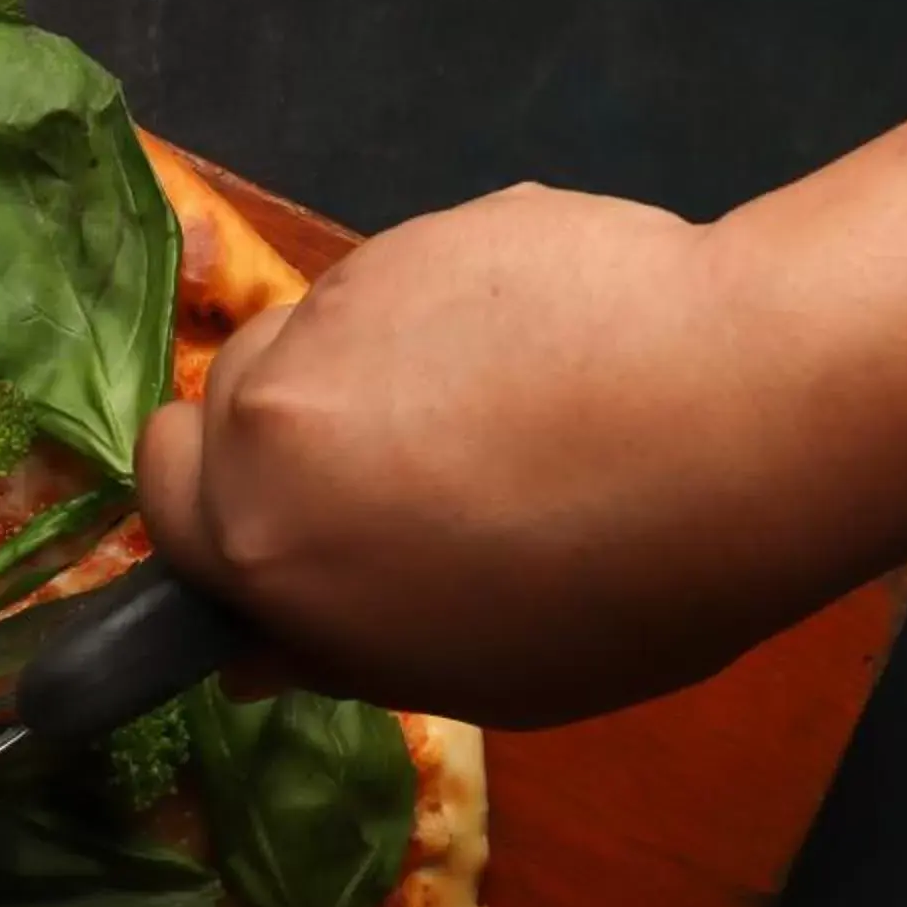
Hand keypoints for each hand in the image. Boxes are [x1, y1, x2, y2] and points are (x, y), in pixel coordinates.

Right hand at [138, 184, 803, 725]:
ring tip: (497, 407)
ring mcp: (342, 308)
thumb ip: (338, 650)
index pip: (160, 499)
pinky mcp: (420, 231)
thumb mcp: (470, 676)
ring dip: (364, 371)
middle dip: (277, 440)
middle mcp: (268, 412)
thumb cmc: (617, 589)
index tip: (296, 538)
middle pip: (219, 407)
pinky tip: (553, 348)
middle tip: (400, 478)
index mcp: (261, 535)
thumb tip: (253, 650)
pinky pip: (400, 282)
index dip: (217, 518)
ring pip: (310, 338)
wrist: (745, 418)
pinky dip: (447, 314)